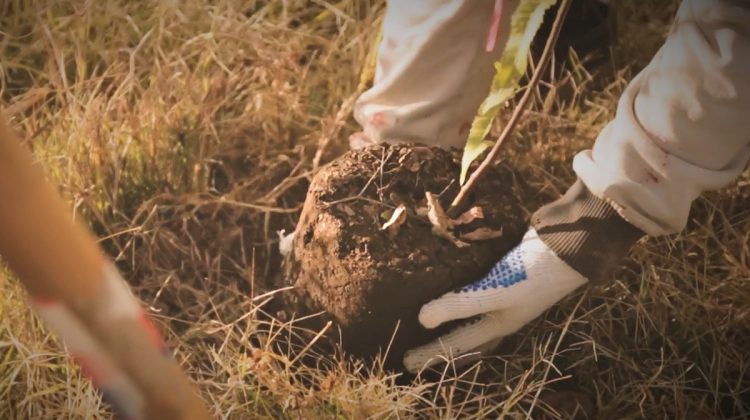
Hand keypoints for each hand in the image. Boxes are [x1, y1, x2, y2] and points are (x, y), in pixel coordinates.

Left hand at [403, 228, 587, 372]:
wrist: (570, 244)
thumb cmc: (533, 273)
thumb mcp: (494, 292)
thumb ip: (458, 304)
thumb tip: (421, 319)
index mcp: (498, 325)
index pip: (456, 345)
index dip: (430, 354)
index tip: (405, 363)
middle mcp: (500, 314)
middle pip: (465, 338)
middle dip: (441, 346)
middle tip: (414, 349)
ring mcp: (505, 295)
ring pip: (471, 317)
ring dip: (451, 321)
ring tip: (427, 320)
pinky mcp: (505, 274)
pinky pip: (476, 291)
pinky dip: (461, 294)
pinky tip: (449, 282)